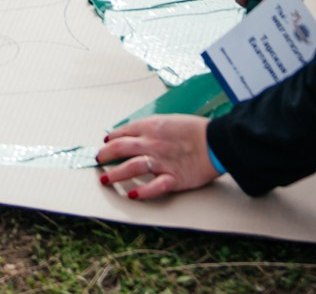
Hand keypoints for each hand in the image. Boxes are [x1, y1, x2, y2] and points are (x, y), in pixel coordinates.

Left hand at [95, 116, 218, 199]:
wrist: (216, 141)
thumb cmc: (196, 130)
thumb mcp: (171, 120)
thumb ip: (153, 127)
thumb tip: (136, 133)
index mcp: (152, 126)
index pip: (124, 132)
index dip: (111, 138)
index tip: (106, 143)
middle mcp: (152, 144)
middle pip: (120, 148)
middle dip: (105, 155)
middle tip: (98, 160)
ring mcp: (161, 162)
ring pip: (131, 167)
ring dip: (115, 174)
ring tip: (105, 179)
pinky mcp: (173, 178)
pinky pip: (154, 187)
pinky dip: (141, 192)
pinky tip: (131, 194)